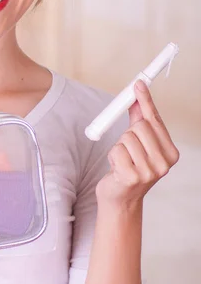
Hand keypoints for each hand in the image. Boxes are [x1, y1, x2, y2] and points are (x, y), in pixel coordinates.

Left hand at [96, 79, 179, 208]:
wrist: (120, 199)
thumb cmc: (129, 168)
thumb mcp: (137, 144)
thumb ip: (139, 120)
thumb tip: (136, 96)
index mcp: (170, 152)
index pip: (155, 120)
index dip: (145, 100)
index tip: (138, 84)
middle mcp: (164, 163)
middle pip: (140, 127)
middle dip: (128, 133)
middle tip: (128, 149)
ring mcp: (150, 171)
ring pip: (126, 138)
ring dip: (119, 147)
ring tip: (123, 161)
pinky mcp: (132, 177)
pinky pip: (116, 150)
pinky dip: (113, 156)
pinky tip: (117, 168)